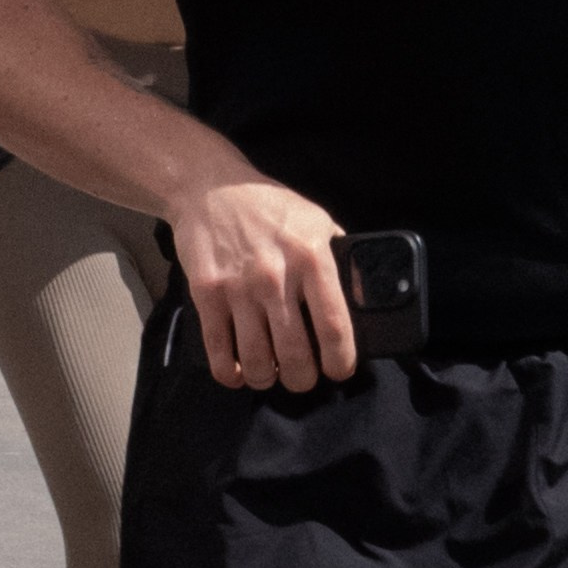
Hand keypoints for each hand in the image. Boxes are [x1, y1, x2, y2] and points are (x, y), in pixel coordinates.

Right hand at [173, 177, 356, 391]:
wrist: (210, 188)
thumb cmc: (269, 207)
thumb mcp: (316, 221)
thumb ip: (337, 258)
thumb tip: (360, 296)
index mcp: (312, 258)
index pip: (334, 327)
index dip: (341, 362)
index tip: (339, 370)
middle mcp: (276, 277)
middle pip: (295, 355)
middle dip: (303, 379)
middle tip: (303, 376)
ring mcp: (238, 288)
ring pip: (258, 361)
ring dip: (267, 379)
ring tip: (272, 374)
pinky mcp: (206, 295)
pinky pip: (220, 352)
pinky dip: (231, 374)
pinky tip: (239, 373)